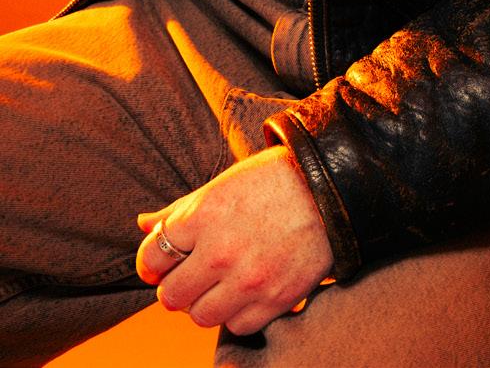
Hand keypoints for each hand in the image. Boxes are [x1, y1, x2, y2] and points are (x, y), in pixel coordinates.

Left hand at [136, 145, 334, 333]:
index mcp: (204, 216)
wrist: (330, 190)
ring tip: (218, 283)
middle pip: (172, 296)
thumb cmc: (272, 182)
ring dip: (204, 303)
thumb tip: (142, 224)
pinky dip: (237, 313)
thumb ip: (179, 209)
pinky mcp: (274, 300)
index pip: (152, 258)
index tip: (160, 263)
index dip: (151, 263)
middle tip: (188, 275)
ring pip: (201, 316)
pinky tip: (245, 291)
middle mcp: (221, 252)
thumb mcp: (221, 185)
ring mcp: (248, 280)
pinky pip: (237, 325)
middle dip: (175, 286)